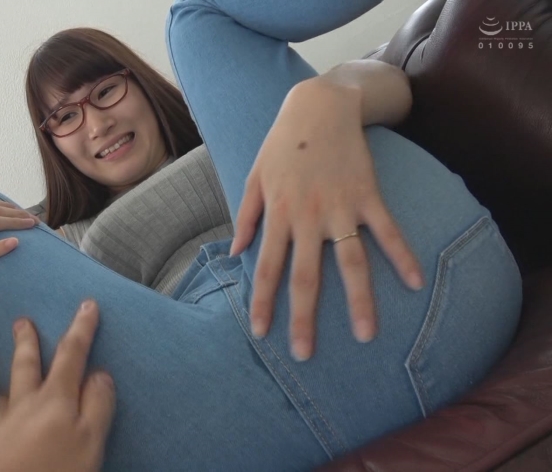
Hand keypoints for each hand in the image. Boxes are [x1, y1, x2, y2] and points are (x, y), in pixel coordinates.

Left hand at [0, 300, 115, 471]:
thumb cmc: (47, 469)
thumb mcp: (87, 440)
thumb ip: (97, 407)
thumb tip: (101, 375)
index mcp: (56, 399)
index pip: (71, 355)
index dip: (81, 329)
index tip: (87, 305)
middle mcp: (28, 403)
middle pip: (28, 364)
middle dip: (29, 340)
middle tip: (23, 320)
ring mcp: (4, 421)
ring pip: (9, 385)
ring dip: (12, 367)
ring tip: (11, 354)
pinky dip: (0, 402)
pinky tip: (1, 405)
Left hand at [230, 79, 423, 360]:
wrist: (319, 105)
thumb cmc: (281, 143)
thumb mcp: (254, 177)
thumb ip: (245, 216)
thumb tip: (235, 253)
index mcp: (277, 214)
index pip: (266, 267)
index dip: (262, 301)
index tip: (261, 332)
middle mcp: (308, 216)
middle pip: (307, 276)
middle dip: (304, 317)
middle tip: (304, 355)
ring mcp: (341, 207)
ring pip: (351, 262)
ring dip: (359, 300)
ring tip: (365, 335)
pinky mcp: (369, 195)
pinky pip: (388, 230)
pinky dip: (402, 255)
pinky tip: (414, 283)